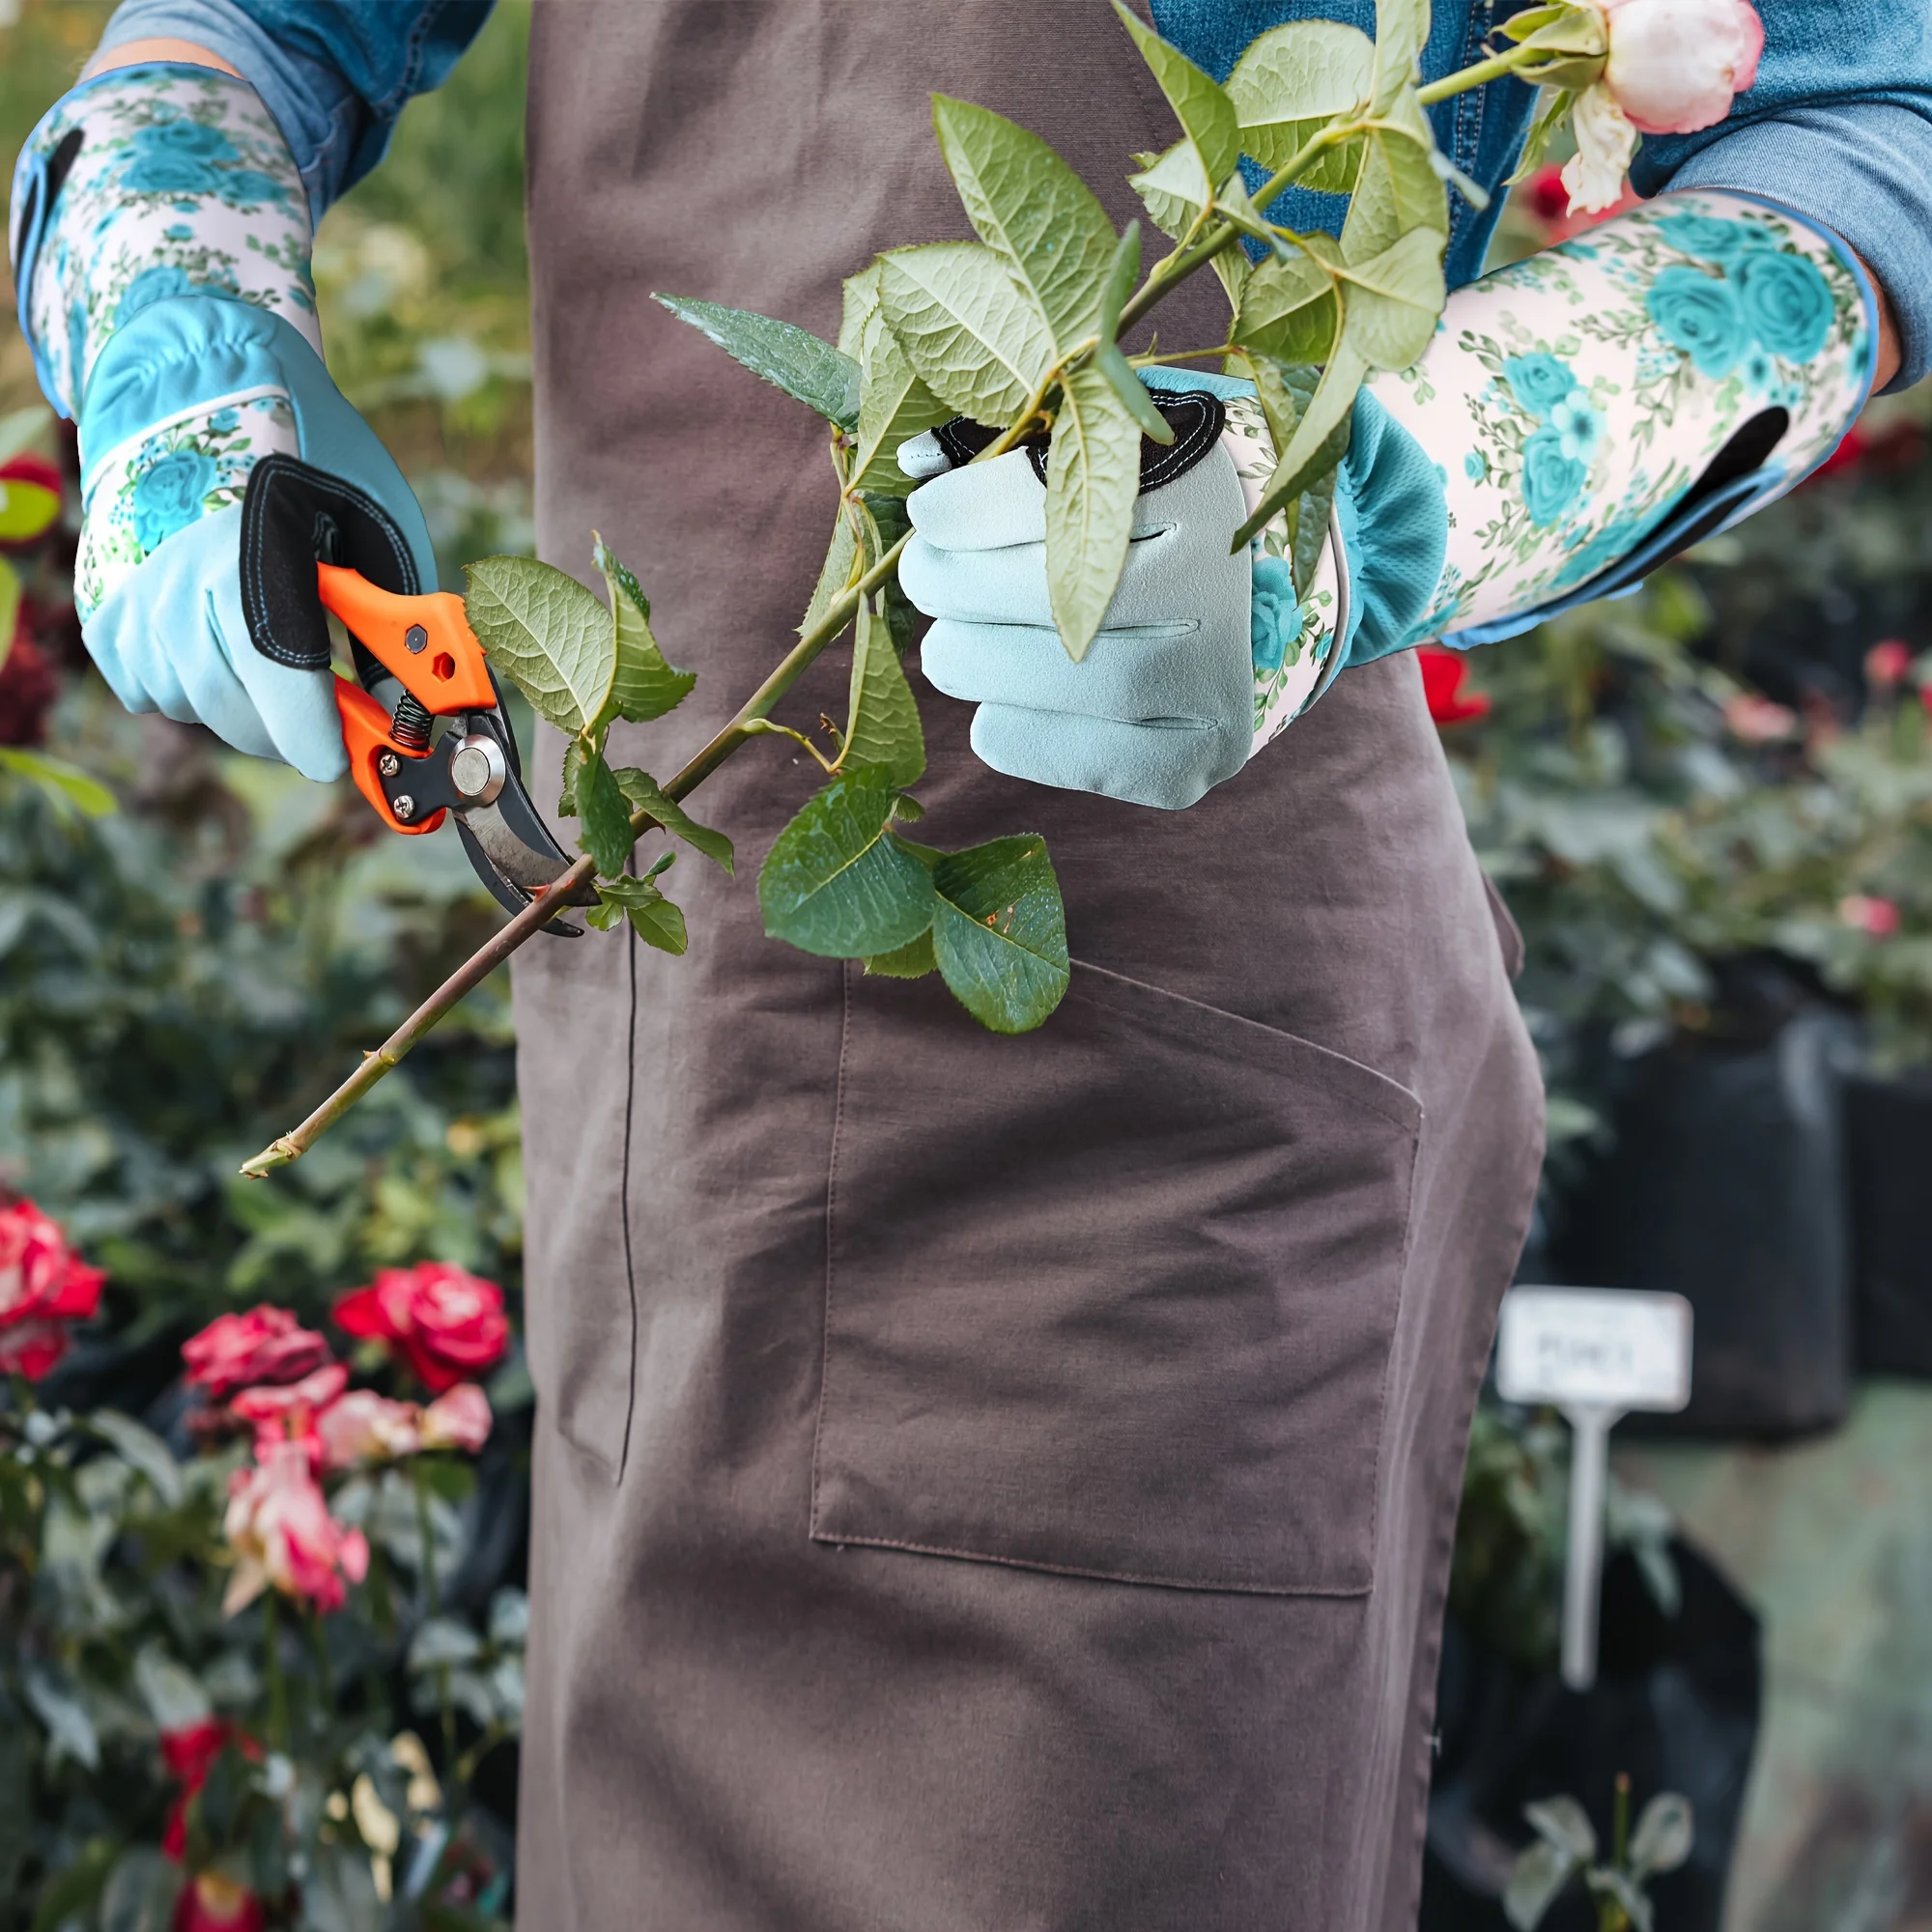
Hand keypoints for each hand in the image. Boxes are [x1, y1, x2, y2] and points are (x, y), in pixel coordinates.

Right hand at [12, 62, 434, 779]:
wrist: (200, 378)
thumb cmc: (310, 450)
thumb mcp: (380, 524)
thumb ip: (396, 621)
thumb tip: (418, 708)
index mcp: (251, 553)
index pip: (278, 677)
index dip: (316, 734)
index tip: (344, 761)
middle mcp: (175, 581)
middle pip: (239, 714)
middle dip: (299, 729)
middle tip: (338, 712)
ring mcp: (130, 599)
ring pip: (198, 709)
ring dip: (251, 706)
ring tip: (281, 652)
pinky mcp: (105, 611)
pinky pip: (157, 690)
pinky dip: (200, 685)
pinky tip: (227, 640)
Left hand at [899, 371, 1446, 808]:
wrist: (1245, 610)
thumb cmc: (1148, 522)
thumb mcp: (1102, 460)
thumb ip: (1017, 452)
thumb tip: (908, 463)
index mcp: (1200, 484)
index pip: (1070, 491)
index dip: (978, 506)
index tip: (931, 514)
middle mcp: (1220, 583)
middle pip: (1063, 592)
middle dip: (962, 587)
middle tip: (925, 580)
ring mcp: (1218, 679)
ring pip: (1072, 678)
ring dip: (979, 663)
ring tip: (948, 648)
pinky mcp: (1203, 755)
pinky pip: (1091, 757)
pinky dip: (1019, 737)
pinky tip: (993, 711)